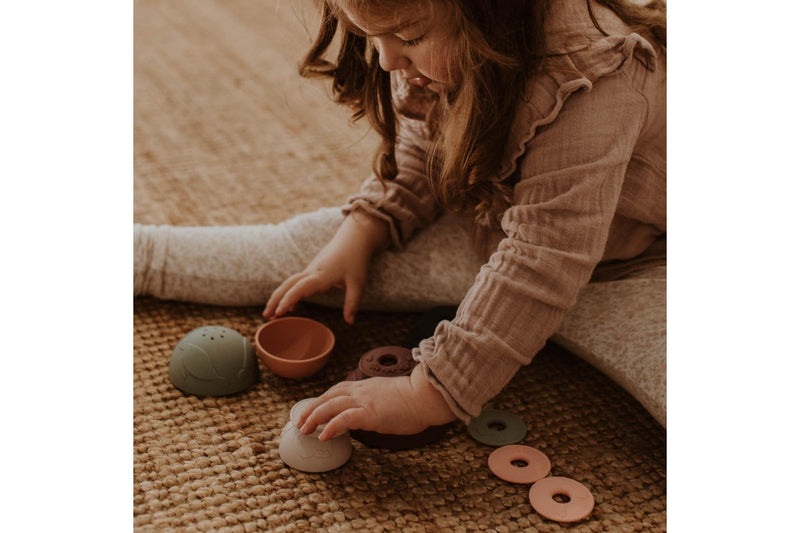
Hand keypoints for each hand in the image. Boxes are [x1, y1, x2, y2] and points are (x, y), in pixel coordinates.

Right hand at [263, 210, 389, 323]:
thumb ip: (352, 302)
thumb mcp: (358, 282)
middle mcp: (312, 272)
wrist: (354, 238)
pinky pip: (297, 283)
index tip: (279, 312)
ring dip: (279, 296)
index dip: (288, 300)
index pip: (300, 288)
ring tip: (272, 314)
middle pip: (288, 285)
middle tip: (266, 316)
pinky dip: (290, 293)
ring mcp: (311, 270)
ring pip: (290, 283)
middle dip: (275, 299)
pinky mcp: (313, 270)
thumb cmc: (356, 259)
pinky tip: (292, 308)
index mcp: (321, 275)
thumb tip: (349, 322)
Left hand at [297, 364, 457, 440]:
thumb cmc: (415, 399)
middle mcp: (361, 391)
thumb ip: (376, 402)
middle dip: (311, 408)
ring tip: (304, 429)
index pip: (336, 390)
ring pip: (330, 406)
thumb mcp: (389, 397)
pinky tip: (323, 435)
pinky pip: (344, 419)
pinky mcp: (369, 413)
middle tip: (299, 421)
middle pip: (328, 396)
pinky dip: (331, 426)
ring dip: (314, 417)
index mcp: (366, 386)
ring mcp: (364, 401)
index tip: (312, 409)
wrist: (427, 396)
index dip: (322, 399)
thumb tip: (370, 414)